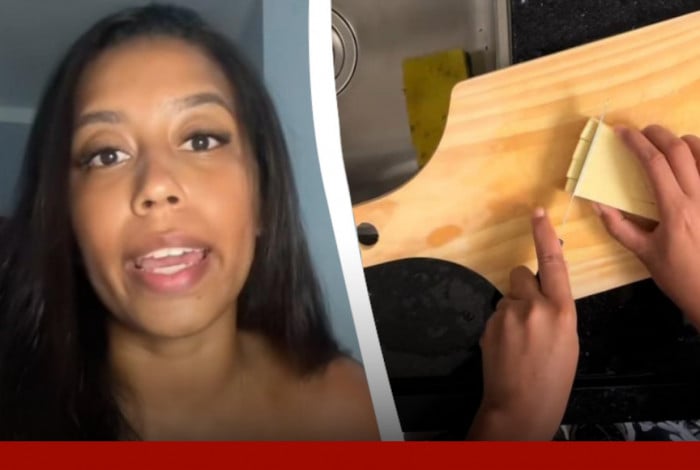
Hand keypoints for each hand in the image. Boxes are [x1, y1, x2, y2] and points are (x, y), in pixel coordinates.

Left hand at [467, 208, 578, 440]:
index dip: (544, 235)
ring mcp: (506, 315)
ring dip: (512, 310)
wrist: (521, 406)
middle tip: (529, 315)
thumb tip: (544, 293)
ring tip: (519, 342)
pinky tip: (507, 349)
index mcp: (561, 311)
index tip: (536, 213)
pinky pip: (496, 316)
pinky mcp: (488, 326)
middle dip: (523, 287)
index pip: (552, 263)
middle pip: (521, 275)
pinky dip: (501, 327)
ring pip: (507, 298)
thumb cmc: (554, 378)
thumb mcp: (569, 340)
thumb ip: (557, 311)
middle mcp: (532, 306)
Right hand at [594, 125, 699, 329]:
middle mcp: (699, 197)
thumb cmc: (678, 276)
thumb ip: (619, 227)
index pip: (654, 163)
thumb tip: (597, 205)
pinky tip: (692, 161)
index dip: (636, 143)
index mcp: (675, 210)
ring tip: (669, 144)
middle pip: (679, 149)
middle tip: (642, 132)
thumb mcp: (644, 254)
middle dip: (658, 134)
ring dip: (684, 141)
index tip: (622, 133)